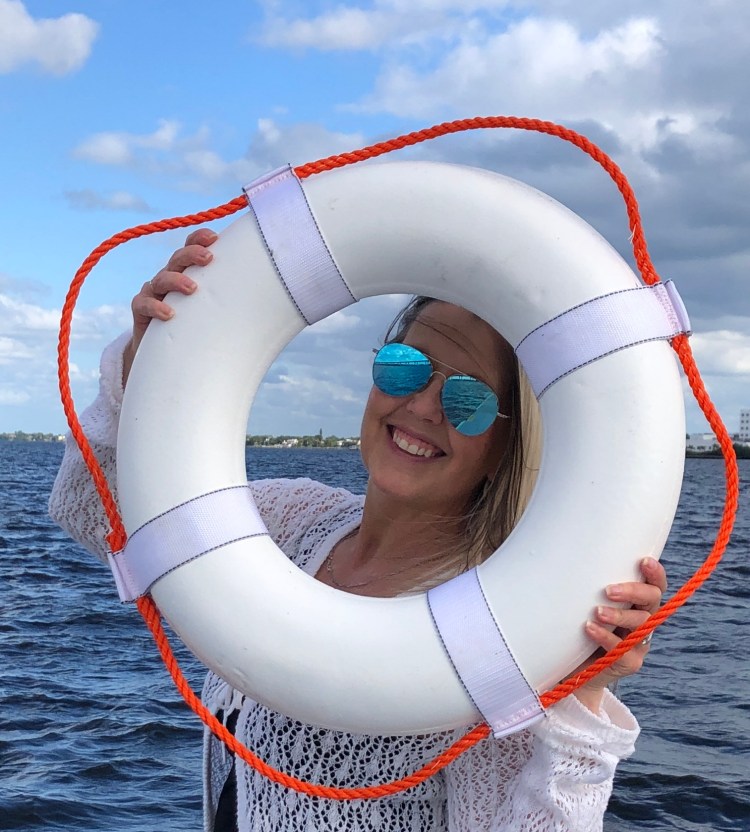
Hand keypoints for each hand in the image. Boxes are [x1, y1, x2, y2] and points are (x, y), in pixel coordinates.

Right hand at [122, 228, 217, 387]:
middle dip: (192, 254)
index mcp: (189, 273)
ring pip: (161, 278)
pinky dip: (155, 306)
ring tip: (192, 289)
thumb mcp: (218, 314)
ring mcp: (154, 294)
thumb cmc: (201, 331)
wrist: (170, 358)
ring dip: (176, 280)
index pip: (191, 247)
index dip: (199, 239)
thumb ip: (233, 302)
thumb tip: (275, 305)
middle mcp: (171, 279)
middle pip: (177, 258)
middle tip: (208, 258)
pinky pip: (143, 304)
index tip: (215, 238)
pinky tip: (169, 314)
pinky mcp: (141, 312)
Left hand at [572, 557, 666, 711]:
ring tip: (597, 611)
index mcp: (636, 603)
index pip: (654, 585)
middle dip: (634, 592)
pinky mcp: (629, 663)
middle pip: (652, 600)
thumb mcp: (583, 603)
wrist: (572, 671)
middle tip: (608, 590)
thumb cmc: (576, 629)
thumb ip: (587, 586)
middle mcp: (642, 621)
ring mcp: (638, 643)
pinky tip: (590, 629)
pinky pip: (624, 650)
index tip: (643, 561)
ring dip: (619, 615)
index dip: (655, 573)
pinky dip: (607, 637)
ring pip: (641, 625)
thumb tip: (569, 555)